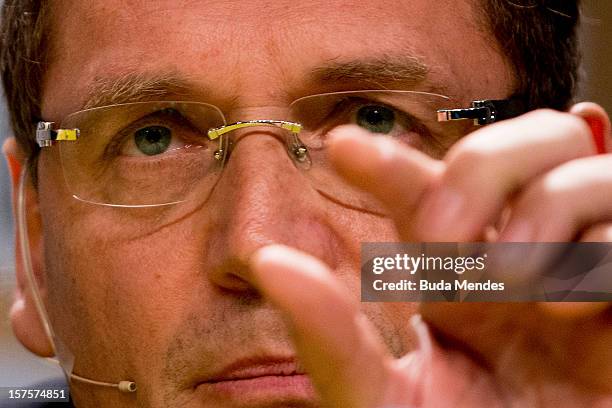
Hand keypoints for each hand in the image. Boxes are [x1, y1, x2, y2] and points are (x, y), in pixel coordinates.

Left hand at [250, 104, 611, 406]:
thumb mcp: (383, 397)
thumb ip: (330, 336)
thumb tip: (268, 261)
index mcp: (451, 270)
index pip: (419, 188)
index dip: (386, 160)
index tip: (341, 147)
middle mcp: (514, 249)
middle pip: (508, 140)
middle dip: (477, 167)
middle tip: (442, 237)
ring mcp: (579, 260)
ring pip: (576, 154)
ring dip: (542, 205)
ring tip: (516, 287)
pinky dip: (602, 249)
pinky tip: (572, 307)